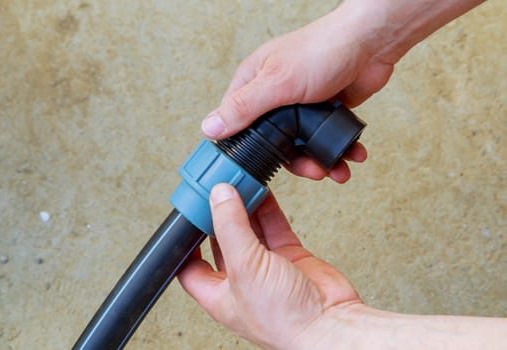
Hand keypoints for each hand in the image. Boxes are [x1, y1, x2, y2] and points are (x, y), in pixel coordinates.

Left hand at [177, 184, 506, 349]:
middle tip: (215, 189)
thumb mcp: (246, 269)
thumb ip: (231, 228)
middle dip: (217, 215)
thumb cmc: (286, 320)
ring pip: (248, 229)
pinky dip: (267, 208)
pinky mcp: (288, 257)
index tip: (187, 215)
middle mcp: (240, 280)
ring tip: (237, 183)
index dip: (185, 241)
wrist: (332, 324)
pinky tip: (262, 190)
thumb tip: (219, 196)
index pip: (190, 265)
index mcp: (219, 294)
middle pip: (221, 240)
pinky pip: (273, 226)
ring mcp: (265, 267)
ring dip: (243, 206)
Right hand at [200, 2, 390, 181]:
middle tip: (312, 171)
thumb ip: (244, 107)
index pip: (236, 124)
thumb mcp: (277, 82)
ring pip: (301, 145)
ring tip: (337, 169)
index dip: (245, 150)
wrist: (371, 43)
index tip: (257, 170)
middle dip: (295, 162)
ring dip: (320, 161)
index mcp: (254, 83)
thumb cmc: (322, 49)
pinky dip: (338, 150)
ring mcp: (301, 106)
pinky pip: (325, 140)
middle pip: (274, 143)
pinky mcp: (324, 112)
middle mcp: (274, 96)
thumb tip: (210, 127)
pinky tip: (350, 154)